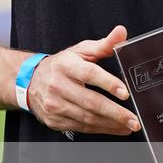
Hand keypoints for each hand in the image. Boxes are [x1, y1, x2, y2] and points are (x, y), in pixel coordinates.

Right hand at [24, 24, 140, 135]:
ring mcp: (55, 105)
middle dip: (115, 112)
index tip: (125, 93)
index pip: (89, 74)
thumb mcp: (80, 51)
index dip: (108, 83)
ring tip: (128, 125)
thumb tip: (121, 32)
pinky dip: (100, 129)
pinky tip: (113, 128)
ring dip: (110, 124)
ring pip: (87, 118)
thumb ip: (103, 44)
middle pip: (90, 101)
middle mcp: (58, 85)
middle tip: (133, 119)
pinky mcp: (54, 120)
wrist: (29, 82)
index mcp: (66, 65)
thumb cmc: (61, 66)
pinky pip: (81, 127)